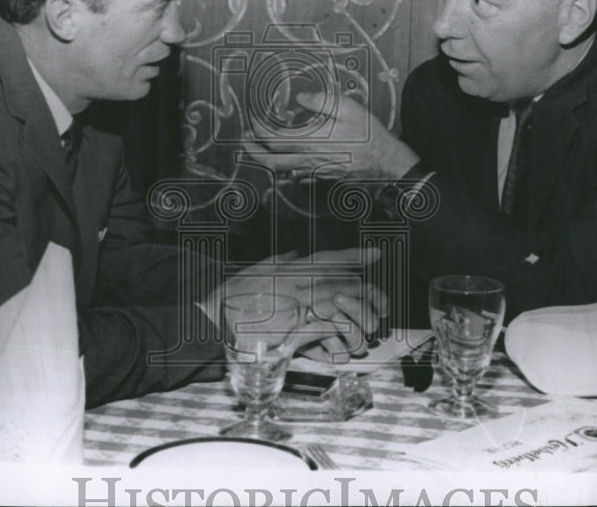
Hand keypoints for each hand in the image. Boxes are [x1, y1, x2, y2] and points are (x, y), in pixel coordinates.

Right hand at [199, 247, 388, 355]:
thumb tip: (293, 254)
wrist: (212, 315)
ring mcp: (295, 307)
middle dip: (367, 293)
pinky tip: (349, 343)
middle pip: (342, 283)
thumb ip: (278, 261)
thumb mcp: (256, 269)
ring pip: (339, 307)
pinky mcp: (291, 331)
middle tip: (384, 303)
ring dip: (359, 317)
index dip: (354, 257)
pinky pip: (325, 332)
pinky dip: (340, 337)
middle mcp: (297, 284)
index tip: (375, 256)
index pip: (328, 259)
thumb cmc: (231, 293)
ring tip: (371, 327)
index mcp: (290, 269)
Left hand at [242, 92, 418, 181]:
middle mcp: (310, 159)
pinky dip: (284, 169)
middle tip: (244, 141)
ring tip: (258, 150)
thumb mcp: (349, 108)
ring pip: (282, 171)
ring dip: (266, 161)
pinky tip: (284, 160)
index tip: (253, 118)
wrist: (386, 163)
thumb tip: (300, 99)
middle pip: (272, 161)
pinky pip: (295, 176)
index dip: (259, 128)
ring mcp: (315, 171)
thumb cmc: (370, 135)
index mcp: (313, 140)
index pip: (275, 138)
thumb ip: (321, 101)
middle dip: (253, 151)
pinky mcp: (322, 177)